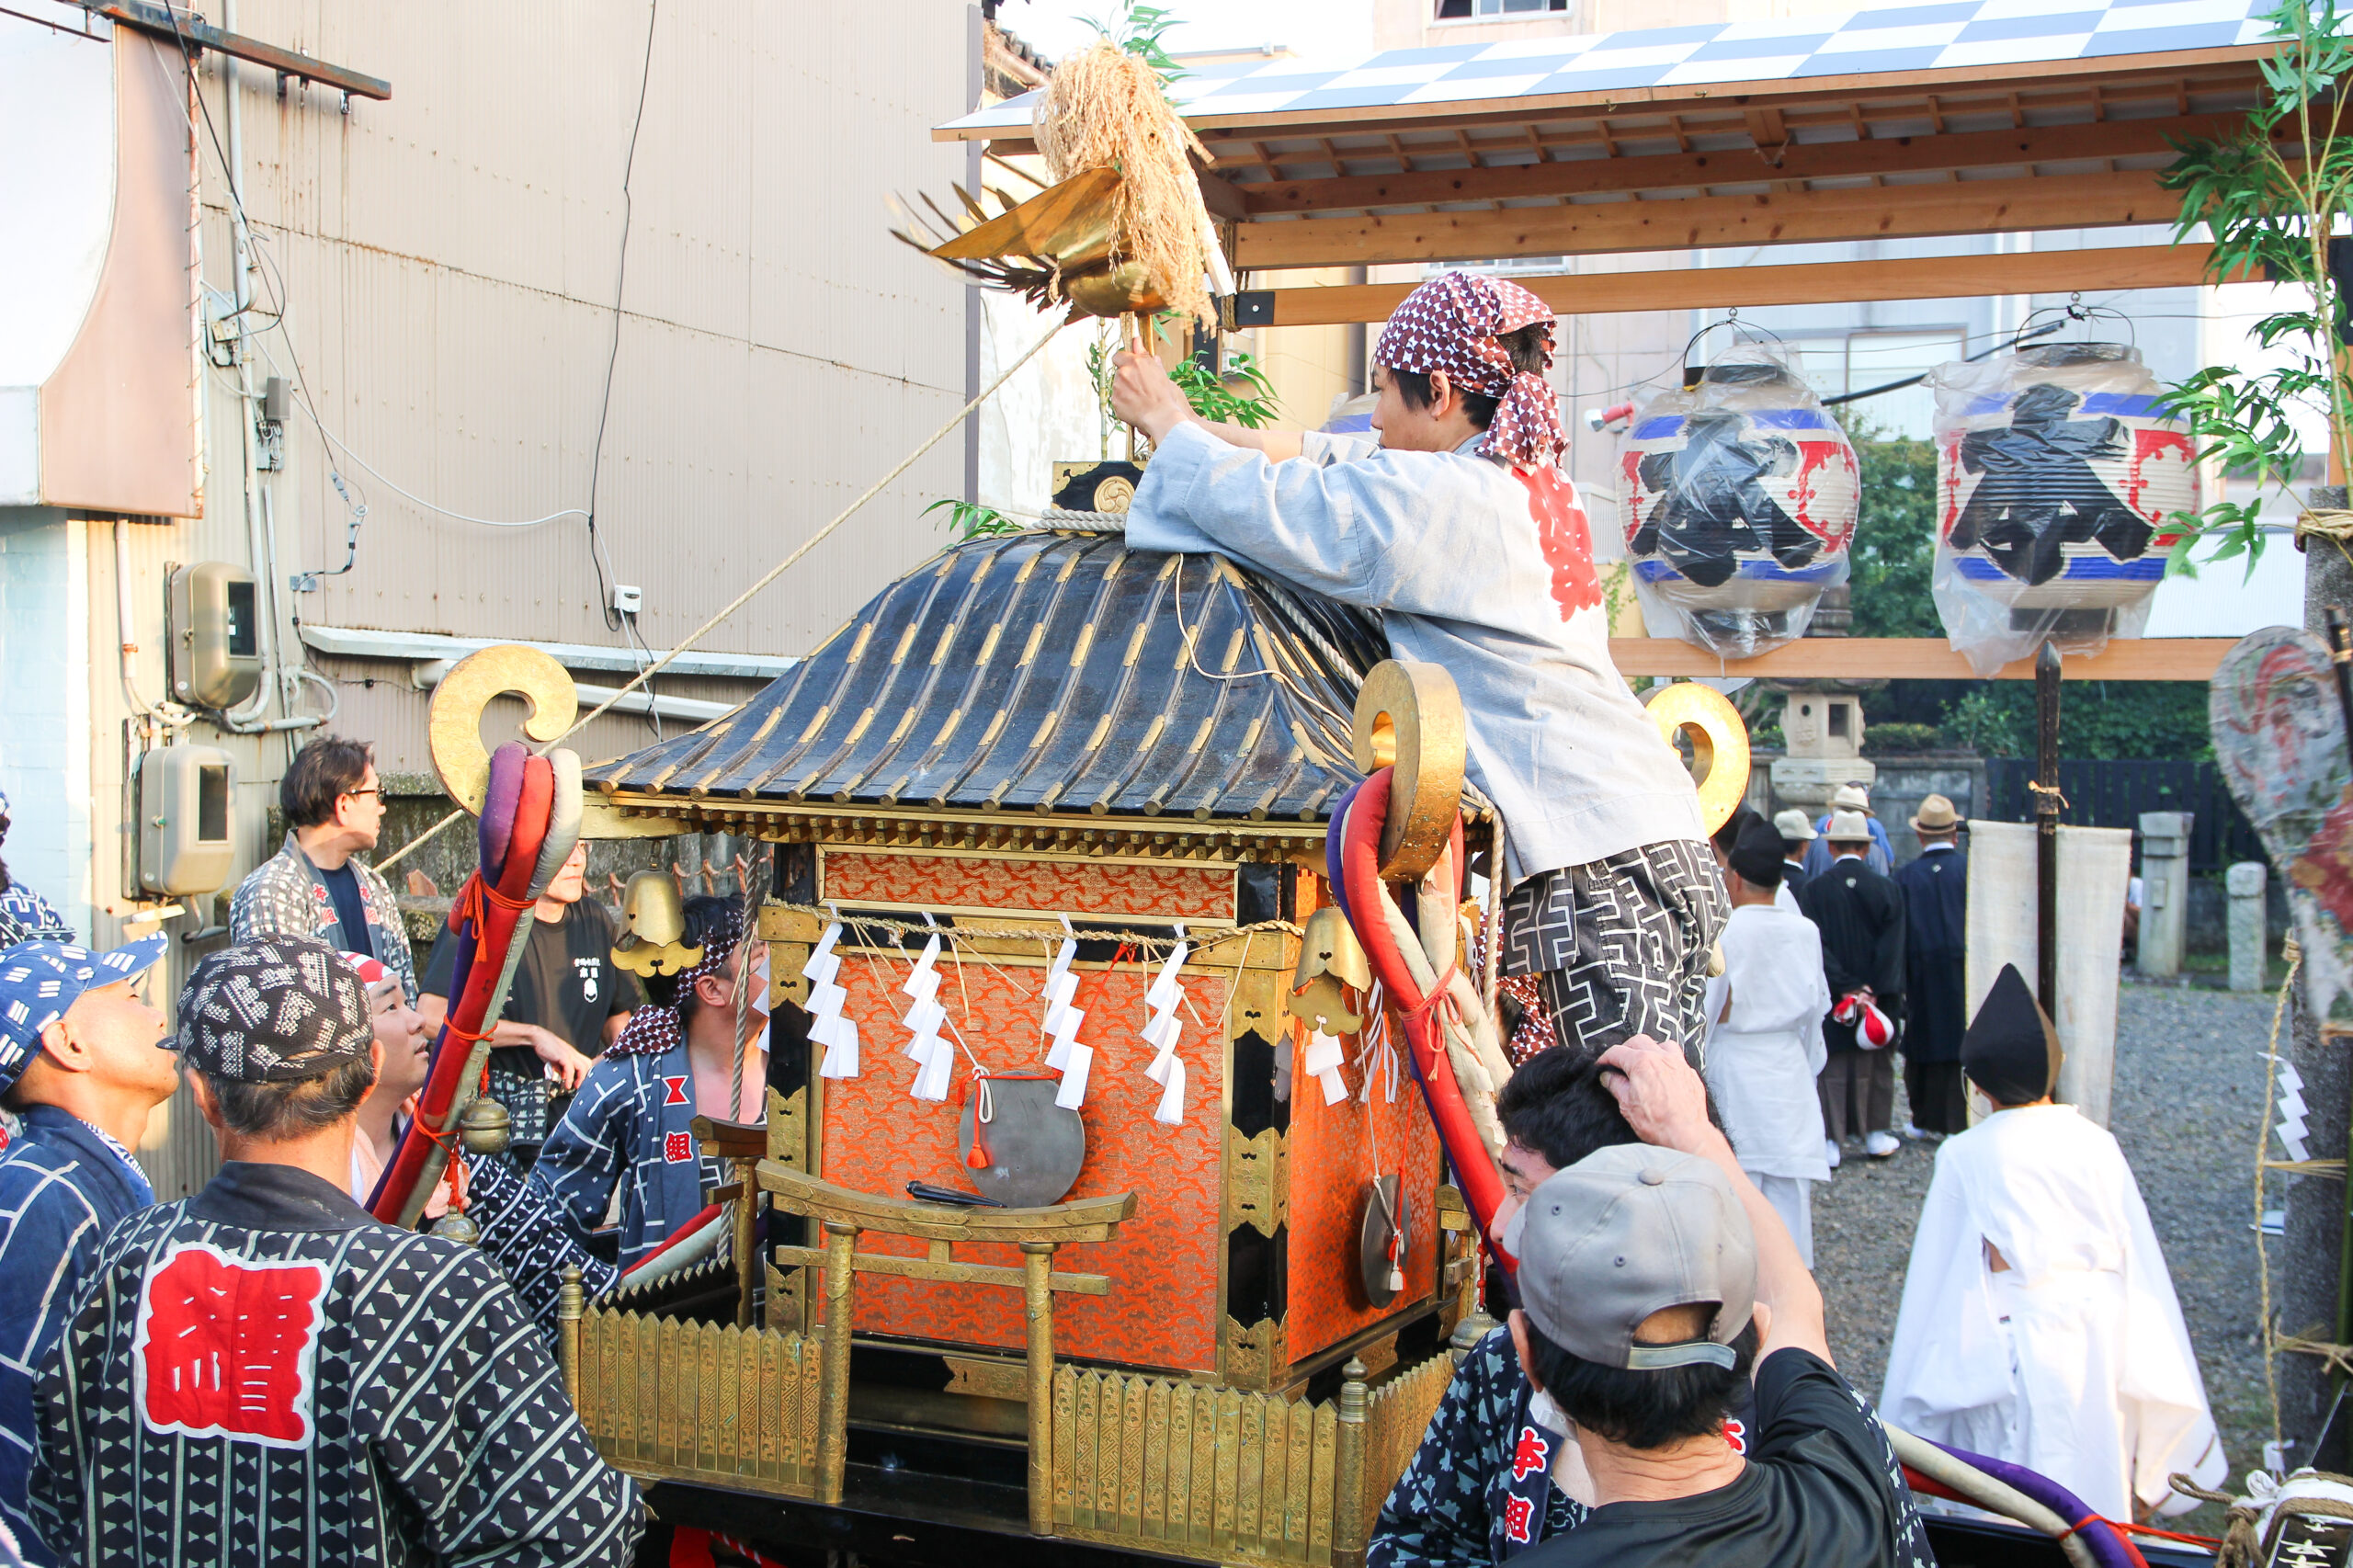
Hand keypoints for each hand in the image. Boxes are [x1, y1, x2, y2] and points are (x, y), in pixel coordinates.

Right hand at [529, 1027, 594, 1091]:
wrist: (539, 1037)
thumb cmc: (546, 1047)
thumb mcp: (554, 1060)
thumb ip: (560, 1068)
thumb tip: (563, 1076)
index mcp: (573, 1053)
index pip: (585, 1062)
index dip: (584, 1073)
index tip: (579, 1082)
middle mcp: (574, 1053)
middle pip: (587, 1064)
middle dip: (584, 1077)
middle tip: (578, 1085)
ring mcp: (570, 1054)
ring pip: (583, 1067)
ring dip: (580, 1079)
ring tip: (574, 1086)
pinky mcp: (564, 1056)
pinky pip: (570, 1069)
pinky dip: (570, 1078)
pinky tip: (567, 1084)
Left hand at [1109, 348, 1195, 443]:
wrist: (1161, 416)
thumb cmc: (1163, 395)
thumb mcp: (1157, 371)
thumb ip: (1144, 355)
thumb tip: (1137, 340)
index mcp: (1135, 363)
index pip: (1119, 356)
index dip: (1124, 362)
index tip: (1130, 368)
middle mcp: (1124, 373)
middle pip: (1119, 372)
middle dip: (1127, 378)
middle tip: (1141, 388)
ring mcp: (1118, 388)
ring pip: (1118, 386)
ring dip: (1125, 390)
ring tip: (1140, 399)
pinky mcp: (1115, 402)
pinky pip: (1117, 400)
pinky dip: (1124, 403)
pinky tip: (1136, 407)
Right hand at [1596, 1034, 1720, 1157]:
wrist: (1686, 1134)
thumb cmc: (1659, 1123)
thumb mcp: (1627, 1106)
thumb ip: (1616, 1086)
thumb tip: (1608, 1077)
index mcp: (1642, 1063)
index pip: (1617, 1052)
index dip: (1605, 1058)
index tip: (1602, 1065)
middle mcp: (1662, 1058)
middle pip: (1639, 1041)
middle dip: (1626, 1049)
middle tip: (1619, 1062)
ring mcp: (1679, 1064)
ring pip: (1662, 1045)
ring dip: (1651, 1050)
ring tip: (1645, 1062)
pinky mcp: (1690, 1074)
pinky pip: (1678, 1059)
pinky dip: (1667, 1062)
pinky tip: (1663, 1074)